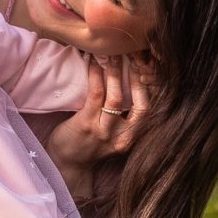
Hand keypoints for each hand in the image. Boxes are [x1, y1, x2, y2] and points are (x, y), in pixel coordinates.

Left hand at [46, 52, 157, 197]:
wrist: (66, 163)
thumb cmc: (91, 143)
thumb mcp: (115, 134)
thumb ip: (125, 115)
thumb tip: (133, 78)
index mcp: (133, 137)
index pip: (149, 108)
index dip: (151, 86)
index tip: (148, 64)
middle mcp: (122, 137)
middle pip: (140, 104)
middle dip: (139, 77)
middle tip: (135, 54)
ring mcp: (104, 132)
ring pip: (115, 97)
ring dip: (116, 72)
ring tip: (114, 53)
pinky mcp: (86, 125)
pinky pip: (95, 95)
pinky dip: (95, 75)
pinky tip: (94, 61)